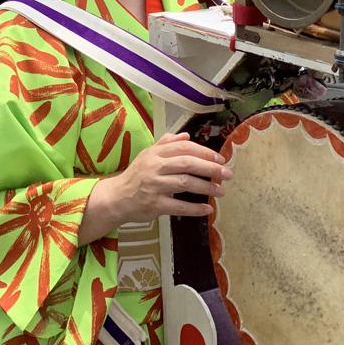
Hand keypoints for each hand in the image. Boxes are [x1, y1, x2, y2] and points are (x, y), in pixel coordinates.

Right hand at [109, 133, 231, 221]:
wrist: (117, 197)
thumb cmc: (136, 176)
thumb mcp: (147, 155)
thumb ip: (165, 144)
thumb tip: (186, 135)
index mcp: (155, 153)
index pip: (183, 148)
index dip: (204, 152)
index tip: (220, 159)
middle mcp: (154, 167)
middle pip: (187, 163)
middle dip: (210, 168)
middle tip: (227, 174)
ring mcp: (154, 186)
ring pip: (185, 183)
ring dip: (206, 187)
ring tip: (221, 191)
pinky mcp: (154, 205)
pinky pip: (179, 206)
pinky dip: (195, 208)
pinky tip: (207, 209)